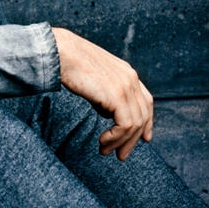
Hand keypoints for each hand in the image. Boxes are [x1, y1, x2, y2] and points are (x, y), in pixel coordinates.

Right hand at [51, 27, 153, 159]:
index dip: (147, 122)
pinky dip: (115, 138)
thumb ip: (103, 93)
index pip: (146, 102)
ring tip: (105, 151)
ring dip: (121, 142)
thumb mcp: (92, 78)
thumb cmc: (68, 62)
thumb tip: (105, 110)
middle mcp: (131, 79)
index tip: (143, 138)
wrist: (61, 52)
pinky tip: (103, 141)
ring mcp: (126, 87)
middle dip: (133, 139)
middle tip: (121, 155)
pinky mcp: (117, 96)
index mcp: (127, 73)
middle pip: (143, 116)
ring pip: (135, 124)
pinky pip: (125, 125)